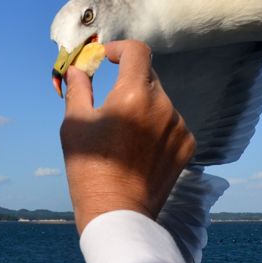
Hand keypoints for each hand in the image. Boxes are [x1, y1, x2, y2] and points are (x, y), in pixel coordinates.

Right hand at [60, 40, 195, 233]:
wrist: (118, 213)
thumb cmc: (90, 169)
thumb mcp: (74, 124)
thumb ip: (78, 89)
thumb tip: (76, 69)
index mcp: (134, 94)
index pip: (137, 51)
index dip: (120, 49)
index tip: (107, 58)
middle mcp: (163, 105)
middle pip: (148, 75)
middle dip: (128, 80)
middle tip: (109, 100)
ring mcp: (179, 126)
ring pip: (160, 100)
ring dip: (143, 105)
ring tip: (123, 134)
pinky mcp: (187, 145)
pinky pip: (171, 122)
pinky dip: (156, 126)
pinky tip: (139, 148)